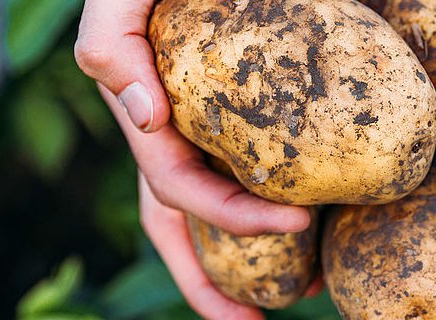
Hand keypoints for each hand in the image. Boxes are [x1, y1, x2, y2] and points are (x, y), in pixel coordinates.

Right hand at [75, 0, 311, 315]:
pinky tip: (324, 215)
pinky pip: (258, 164)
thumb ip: (112, 44)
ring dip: (250, 260)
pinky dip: (280, 200)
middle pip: (186, 228)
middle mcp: (172, 134)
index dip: (232, 219)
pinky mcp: (241, 111)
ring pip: (219, 208)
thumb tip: (146, 120)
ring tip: (305, 287)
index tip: (301, 222)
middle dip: (215, 285)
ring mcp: (204, 128)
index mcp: (147, 120)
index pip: (178, 191)